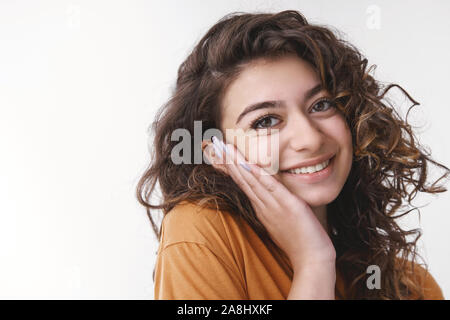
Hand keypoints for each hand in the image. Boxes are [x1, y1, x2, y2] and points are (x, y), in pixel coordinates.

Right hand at [205, 136, 335, 270]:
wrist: (312, 260)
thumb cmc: (300, 242)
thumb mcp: (282, 220)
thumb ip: (274, 207)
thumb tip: (269, 198)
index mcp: (262, 207)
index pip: (243, 182)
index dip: (231, 166)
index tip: (220, 152)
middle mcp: (263, 205)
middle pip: (242, 178)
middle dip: (228, 160)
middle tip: (214, 143)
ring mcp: (273, 206)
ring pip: (250, 180)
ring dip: (236, 163)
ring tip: (224, 147)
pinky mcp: (287, 205)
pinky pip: (270, 187)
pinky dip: (257, 174)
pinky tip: (247, 163)